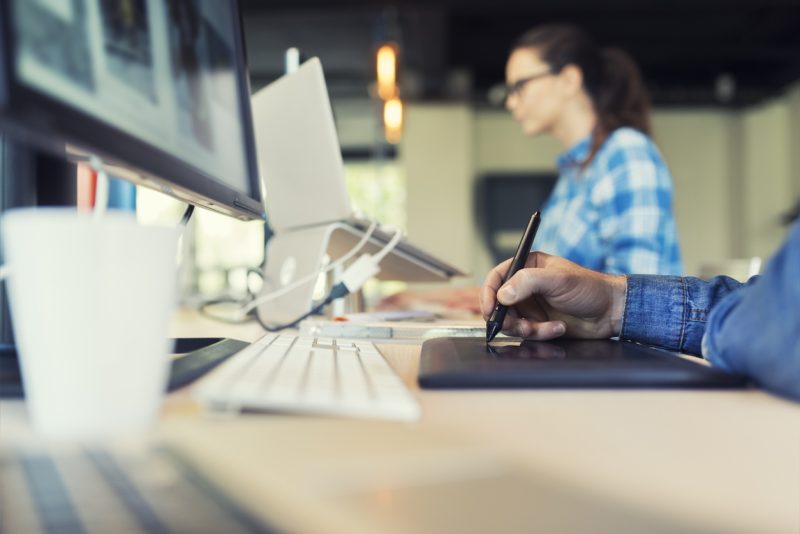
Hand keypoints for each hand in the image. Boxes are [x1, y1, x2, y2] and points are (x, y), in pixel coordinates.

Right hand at [480, 252, 626, 340]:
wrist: (611, 312)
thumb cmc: (590, 288)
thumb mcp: (558, 279)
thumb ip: (527, 282)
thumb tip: (502, 295)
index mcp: (527, 266)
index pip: (496, 277)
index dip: (488, 293)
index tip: (490, 308)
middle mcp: (525, 286)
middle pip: (499, 304)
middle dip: (508, 318)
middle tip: (520, 325)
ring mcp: (531, 306)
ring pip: (511, 322)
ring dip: (527, 328)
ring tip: (547, 327)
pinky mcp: (538, 324)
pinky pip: (527, 333)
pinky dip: (541, 334)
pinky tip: (558, 328)